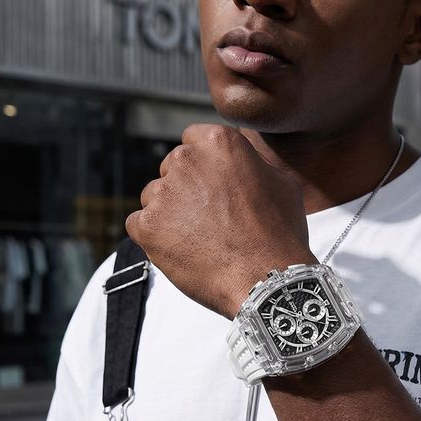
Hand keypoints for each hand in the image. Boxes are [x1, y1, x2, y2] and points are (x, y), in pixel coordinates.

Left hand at [126, 124, 316, 318]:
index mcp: (218, 142)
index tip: (214, 187)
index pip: (193, 140)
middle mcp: (185, 160)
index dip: (204, 166)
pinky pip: (139, 224)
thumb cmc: (279, 234)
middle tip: (209, 218)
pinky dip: (154, 237)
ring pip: (154, 196)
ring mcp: (163, 194)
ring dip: (170, 213)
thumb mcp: (281, 183)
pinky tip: (181, 250)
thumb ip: (252, 162)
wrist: (266, 280)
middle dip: (185, 189)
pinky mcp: (146, 226)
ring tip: (199, 239)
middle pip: (171, 168)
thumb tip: (243, 158)